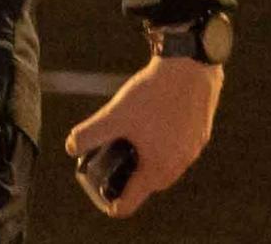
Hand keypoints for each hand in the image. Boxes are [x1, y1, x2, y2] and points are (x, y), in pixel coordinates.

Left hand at [65, 55, 222, 218]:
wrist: (190, 67)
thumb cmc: (153, 94)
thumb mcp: (114, 115)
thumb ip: (90, 134)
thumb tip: (71, 147)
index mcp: (157, 170)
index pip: (130, 203)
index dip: (110, 202)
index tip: (98, 192)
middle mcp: (178, 166)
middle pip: (146, 185)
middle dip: (126, 176)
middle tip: (108, 158)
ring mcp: (192, 150)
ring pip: (162, 165)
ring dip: (144, 158)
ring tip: (126, 139)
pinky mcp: (199, 134)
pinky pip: (175, 148)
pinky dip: (160, 143)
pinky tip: (149, 124)